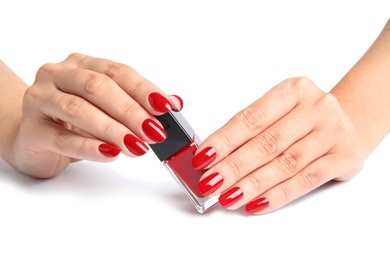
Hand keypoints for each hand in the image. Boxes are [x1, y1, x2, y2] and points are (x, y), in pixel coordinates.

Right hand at [11, 53, 181, 177]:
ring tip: (137, 146)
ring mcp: (41, 100)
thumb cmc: (74, 119)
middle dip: (131, 111)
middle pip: (98, 87)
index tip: (166, 107)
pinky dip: (89, 147)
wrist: (32, 135)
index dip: (143, 89)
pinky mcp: (32, 130)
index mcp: (81, 64)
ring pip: (79, 110)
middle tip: (155, 132)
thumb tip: (175, 103)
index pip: (117, 71)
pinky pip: (63, 138)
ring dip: (113, 129)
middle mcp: (58, 76)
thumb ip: (138, 102)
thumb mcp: (107, 107)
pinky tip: (110, 153)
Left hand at [192, 77, 365, 213]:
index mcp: (292, 90)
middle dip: (234, 167)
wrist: (349, 120)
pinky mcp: (343, 157)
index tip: (203, 158)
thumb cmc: (303, 117)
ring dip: (252, 184)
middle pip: (267, 143)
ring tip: (228, 197)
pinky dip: (278, 195)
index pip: (251, 119)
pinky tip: (256, 203)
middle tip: (210, 183)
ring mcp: (332, 131)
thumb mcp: (279, 111)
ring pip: (285, 164)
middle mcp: (315, 107)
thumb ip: (250, 131)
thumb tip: (212, 158)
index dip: (225, 141)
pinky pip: (305, 180)